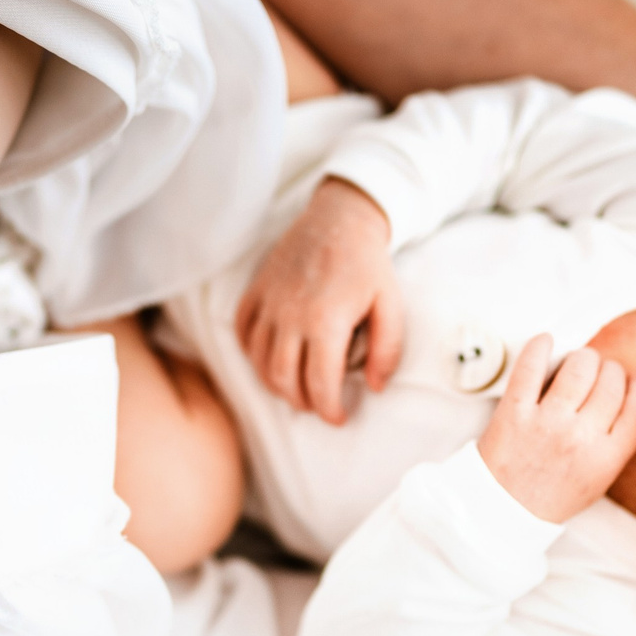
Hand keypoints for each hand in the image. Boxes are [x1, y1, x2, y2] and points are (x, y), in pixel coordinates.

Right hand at [237, 178, 403, 423]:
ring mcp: (269, 303)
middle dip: (303, 403)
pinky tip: (271, 361)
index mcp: (326, 322)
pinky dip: (253, 355)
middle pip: (285, 381)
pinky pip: (243, 333)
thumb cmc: (368, 264)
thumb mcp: (391, 304)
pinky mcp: (256, 291)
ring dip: (277, 386)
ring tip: (297, 390)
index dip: (330, 410)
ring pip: (260, 363)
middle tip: (319, 406)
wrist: (340, 218)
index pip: (320, 385)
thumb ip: (388, 349)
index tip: (339, 418)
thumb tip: (375, 386)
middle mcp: (290, 316)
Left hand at [476, 335, 635, 522]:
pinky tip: (547, 342)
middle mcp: (581, 438)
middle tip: (599, 371)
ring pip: (580, 367)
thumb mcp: (598, 479)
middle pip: (611, 382)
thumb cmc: (551, 495)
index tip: (632, 380)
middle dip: (610, 370)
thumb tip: (627, 392)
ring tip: (578, 361)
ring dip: (583, 357)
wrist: (503, 511)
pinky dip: (541, 347)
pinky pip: (531, 367)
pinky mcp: (515, 411)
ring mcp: (548, 423)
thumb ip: (616, 441)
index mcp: (607, 458)